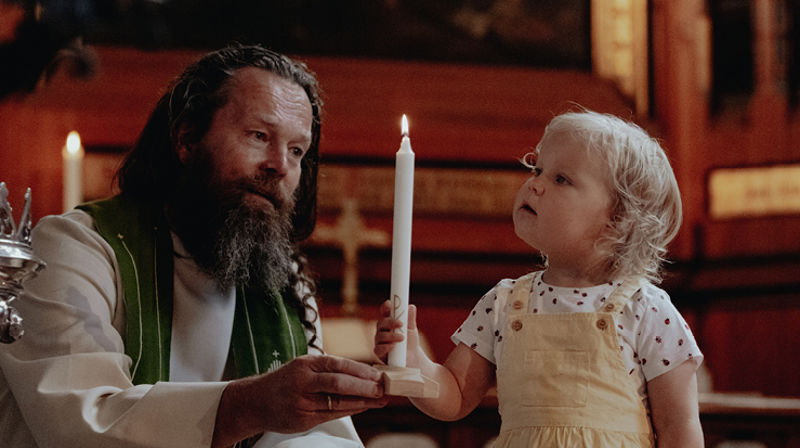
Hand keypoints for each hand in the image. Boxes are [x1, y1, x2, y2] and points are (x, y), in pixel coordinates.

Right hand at [212, 354, 387, 445]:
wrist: (256, 402)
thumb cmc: (284, 382)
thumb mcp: (302, 367)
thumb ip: (327, 369)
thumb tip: (360, 372)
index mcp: (305, 364)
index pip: (337, 364)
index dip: (360, 369)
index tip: (378, 373)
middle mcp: (303, 382)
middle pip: (338, 383)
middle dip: (364, 386)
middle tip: (383, 388)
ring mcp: (302, 402)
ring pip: (337, 401)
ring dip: (362, 401)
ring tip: (380, 399)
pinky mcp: (303, 419)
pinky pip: (332, 415)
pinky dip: (350, 410)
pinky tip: (363, 407)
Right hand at [373, 300, 420, 367]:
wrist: (412, 359)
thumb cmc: (410, 342)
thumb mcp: (411, 329)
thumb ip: (410, 318)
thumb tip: (411, 306)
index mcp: (388, 322)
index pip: (384, 312)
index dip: (385, 307)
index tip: (390, 304)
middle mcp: (382, 330)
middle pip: (381, 322)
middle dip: (390, 322)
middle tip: (401, 324)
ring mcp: (379, 342)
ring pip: (380, 336)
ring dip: (391, 336)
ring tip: (402, 338)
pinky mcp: (379, 353)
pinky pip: (378, 349)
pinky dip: (386, 347)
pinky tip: (393, 347)